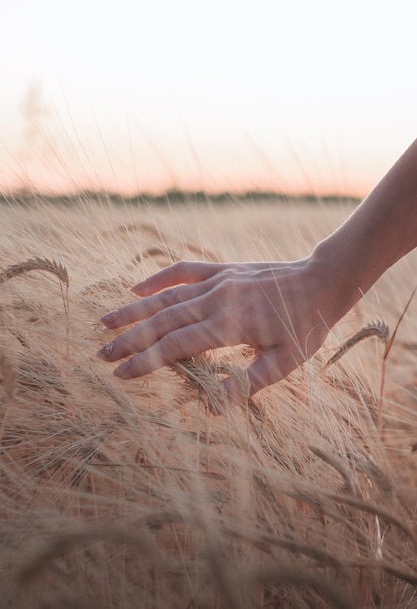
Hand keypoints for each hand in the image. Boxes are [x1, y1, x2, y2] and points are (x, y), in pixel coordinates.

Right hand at [97, 256, 342, 399]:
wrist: (321, 281)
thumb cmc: (304, 326)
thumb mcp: (284, 363)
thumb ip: (247, 383)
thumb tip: (212, 408)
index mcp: (230, 325)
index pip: (178, 346)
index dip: (147, 360)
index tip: (121, 373)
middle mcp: (217, 300)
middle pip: (164, 320)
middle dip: (130, 339)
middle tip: (102, 353)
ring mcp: (218, 281)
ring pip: (167, 296)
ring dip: (134, 309)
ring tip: (105, 322)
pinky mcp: (222, 269)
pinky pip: (184, 270)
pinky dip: (159, 277)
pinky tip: (136, 286)